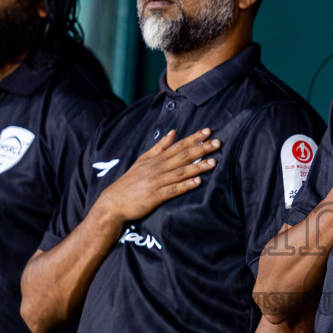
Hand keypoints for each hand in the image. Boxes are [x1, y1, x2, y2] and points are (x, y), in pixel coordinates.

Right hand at [93, 129, 219, 228]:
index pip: (178, 145)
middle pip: (183, 156)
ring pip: (181, 172)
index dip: (194, 138)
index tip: (208, 131)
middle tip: (218, 143)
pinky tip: (198, 182)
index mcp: (156, 158)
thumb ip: (159, 146)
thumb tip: (173, 132)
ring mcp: (157, 182)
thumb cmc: (130, 181)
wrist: (114, 201)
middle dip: (201, 149)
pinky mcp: (156, 196)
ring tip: (214, 162)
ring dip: (198, 167)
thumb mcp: (143, 160)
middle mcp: (158, 168)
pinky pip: (173, 190)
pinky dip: (185, 185)